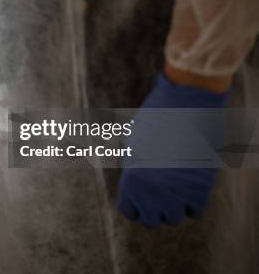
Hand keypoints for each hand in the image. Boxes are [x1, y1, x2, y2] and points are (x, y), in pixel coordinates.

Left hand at [117, 73, 229, 227]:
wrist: (187, 107)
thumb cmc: (157, 118)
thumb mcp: (133, 139)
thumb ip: (130, 162)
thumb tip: (126, 170)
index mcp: (130, 180)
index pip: (129, 211)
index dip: (134, 205)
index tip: (141, 199)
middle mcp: (151, 193)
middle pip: (151, 221)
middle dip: (154, 210)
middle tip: (159, 196)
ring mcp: (176, 194)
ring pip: (174, 218)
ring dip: (174, 207)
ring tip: (174, 190)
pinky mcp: (200, 191)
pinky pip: (195, 211)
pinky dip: (193, 202)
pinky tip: (190, 186)